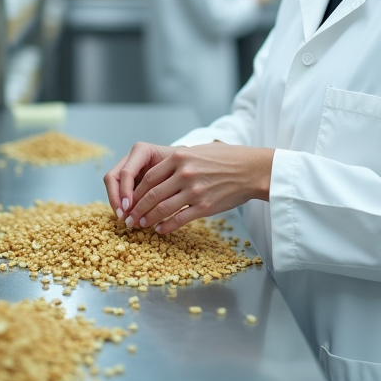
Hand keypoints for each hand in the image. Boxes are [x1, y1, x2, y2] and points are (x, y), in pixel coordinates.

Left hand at [104, 142, 273, 234]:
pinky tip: (160, 229)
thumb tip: (157, 175)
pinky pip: (179, 219)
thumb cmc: (225, 159)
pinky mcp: (204, 206)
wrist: (251, 170)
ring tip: (141, 225)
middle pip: (151, 194)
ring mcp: (194, 190)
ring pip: (162, 208)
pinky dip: (166, 226)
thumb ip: (177, 160)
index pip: (149, 177)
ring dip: (148, 219)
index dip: (135, 191)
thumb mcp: (198, 151)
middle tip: (128, 218)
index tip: (128, 200)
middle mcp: (184, 173)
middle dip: (136, 208)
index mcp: (180, 157)